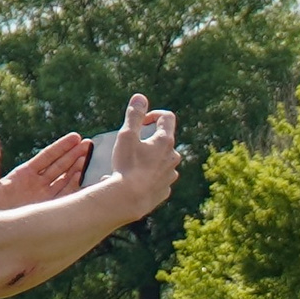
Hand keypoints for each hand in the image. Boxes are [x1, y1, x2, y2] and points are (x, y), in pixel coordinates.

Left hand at [0, 131, 89, 214]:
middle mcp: (39, 185)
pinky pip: (69, 197)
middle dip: (75, 155)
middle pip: (61, 166)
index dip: (62, 147)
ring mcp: (47, 198)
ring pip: (67, 179)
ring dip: (80, 168)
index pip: (47, 157)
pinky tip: (89, 179)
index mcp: (25, 175)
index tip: (76, 136)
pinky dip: (79, 188)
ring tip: (91, 157)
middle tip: (89, 144)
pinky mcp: (53, 211)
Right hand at [104, 94, 180, 220]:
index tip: (140, 122)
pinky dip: (148, 176)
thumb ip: (134, 115)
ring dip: (149, 159)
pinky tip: (134, 180)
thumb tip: (140, 98)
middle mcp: (173, 157)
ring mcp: (170, 175)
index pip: (167, 117)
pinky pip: (158, 179)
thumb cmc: (127, 166)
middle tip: (131, 146)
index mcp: (165, 141)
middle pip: (164, 140)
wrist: (129, 200)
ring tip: (130, 165)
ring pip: (162, 161)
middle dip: (149, 139)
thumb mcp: (126, 136)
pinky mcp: (164, 190)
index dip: (153, 114)